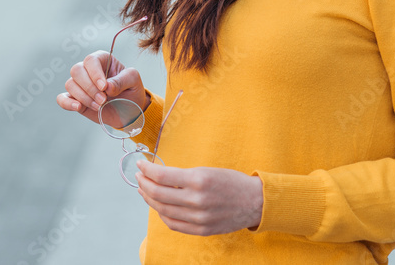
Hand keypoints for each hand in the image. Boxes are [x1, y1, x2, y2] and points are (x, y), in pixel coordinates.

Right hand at [55, 51, 148, 125]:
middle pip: (77, 71)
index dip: (95, 74)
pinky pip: (62, 98)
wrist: (130, 111)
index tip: (104, 87)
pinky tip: (78, 107)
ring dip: (84, 97)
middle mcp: (88, 70)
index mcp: (102, 60)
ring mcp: (80, 85)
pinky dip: (67, 103)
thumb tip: (107, 86)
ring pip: (70, 84)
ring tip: (99, 106)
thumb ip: (122, 80)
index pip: (91, 61)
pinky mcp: (75, 99)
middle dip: (89, 88)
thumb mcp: (133, 81)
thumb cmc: (131, 91)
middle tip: (103, 100)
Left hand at [134, 161, 262, 235]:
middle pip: (158, 194)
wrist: (255, 202)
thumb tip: (158, 175)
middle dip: (144, 184)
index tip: (140, 165)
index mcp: (198, 180)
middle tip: (139, 177)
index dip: (146, 170)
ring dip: (149, 199)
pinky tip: (158, 206)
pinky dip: (162, 215)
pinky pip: (173, 224)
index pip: (162, 176)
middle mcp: (197, 200)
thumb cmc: (232, 182)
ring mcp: (198, 217)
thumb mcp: (207, 170)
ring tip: (144, 191)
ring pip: (163, 210)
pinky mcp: (201, 230)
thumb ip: (183, 176)